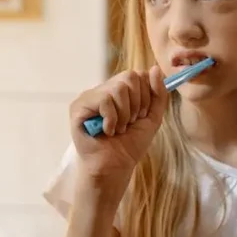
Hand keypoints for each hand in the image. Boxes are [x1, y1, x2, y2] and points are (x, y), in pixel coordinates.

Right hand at [70, 66, 168, 180]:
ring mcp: (89, 97)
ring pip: (118, 88)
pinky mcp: (78, 107)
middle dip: (137, 104)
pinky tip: (106, 131)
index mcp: (119, 90)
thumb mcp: (151, 117)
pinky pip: (104, 99)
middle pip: (129, 77)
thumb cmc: (130, 145)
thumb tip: (154, 68)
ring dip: (124, 115)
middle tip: (128, 123)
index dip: (146, 96)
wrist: (115, 167)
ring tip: (117, 129)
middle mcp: (103, 90)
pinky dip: (111, 119)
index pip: (138, 74)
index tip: (140, 116)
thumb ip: (158, 93)